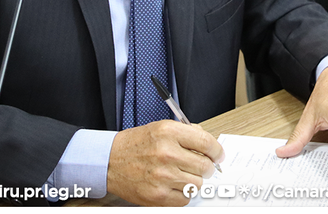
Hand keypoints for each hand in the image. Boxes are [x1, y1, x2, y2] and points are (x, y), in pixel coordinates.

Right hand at [107, 120, 223, 205]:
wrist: (109, 161)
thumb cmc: (135, 145)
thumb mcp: (160, 128)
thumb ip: (186, 133)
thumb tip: (209, 146)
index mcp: (168, 132)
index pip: (206, 142)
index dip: (217, 151)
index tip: (218, 155)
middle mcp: (166, 153)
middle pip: (205, 166)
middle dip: (206, 167)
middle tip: (200, 166)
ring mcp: (163, 176)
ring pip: (197, 184)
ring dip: (193, 180)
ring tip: (181, 174)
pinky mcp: (158, 195)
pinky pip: (185, 199)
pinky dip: (183, 194)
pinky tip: (173, 184)